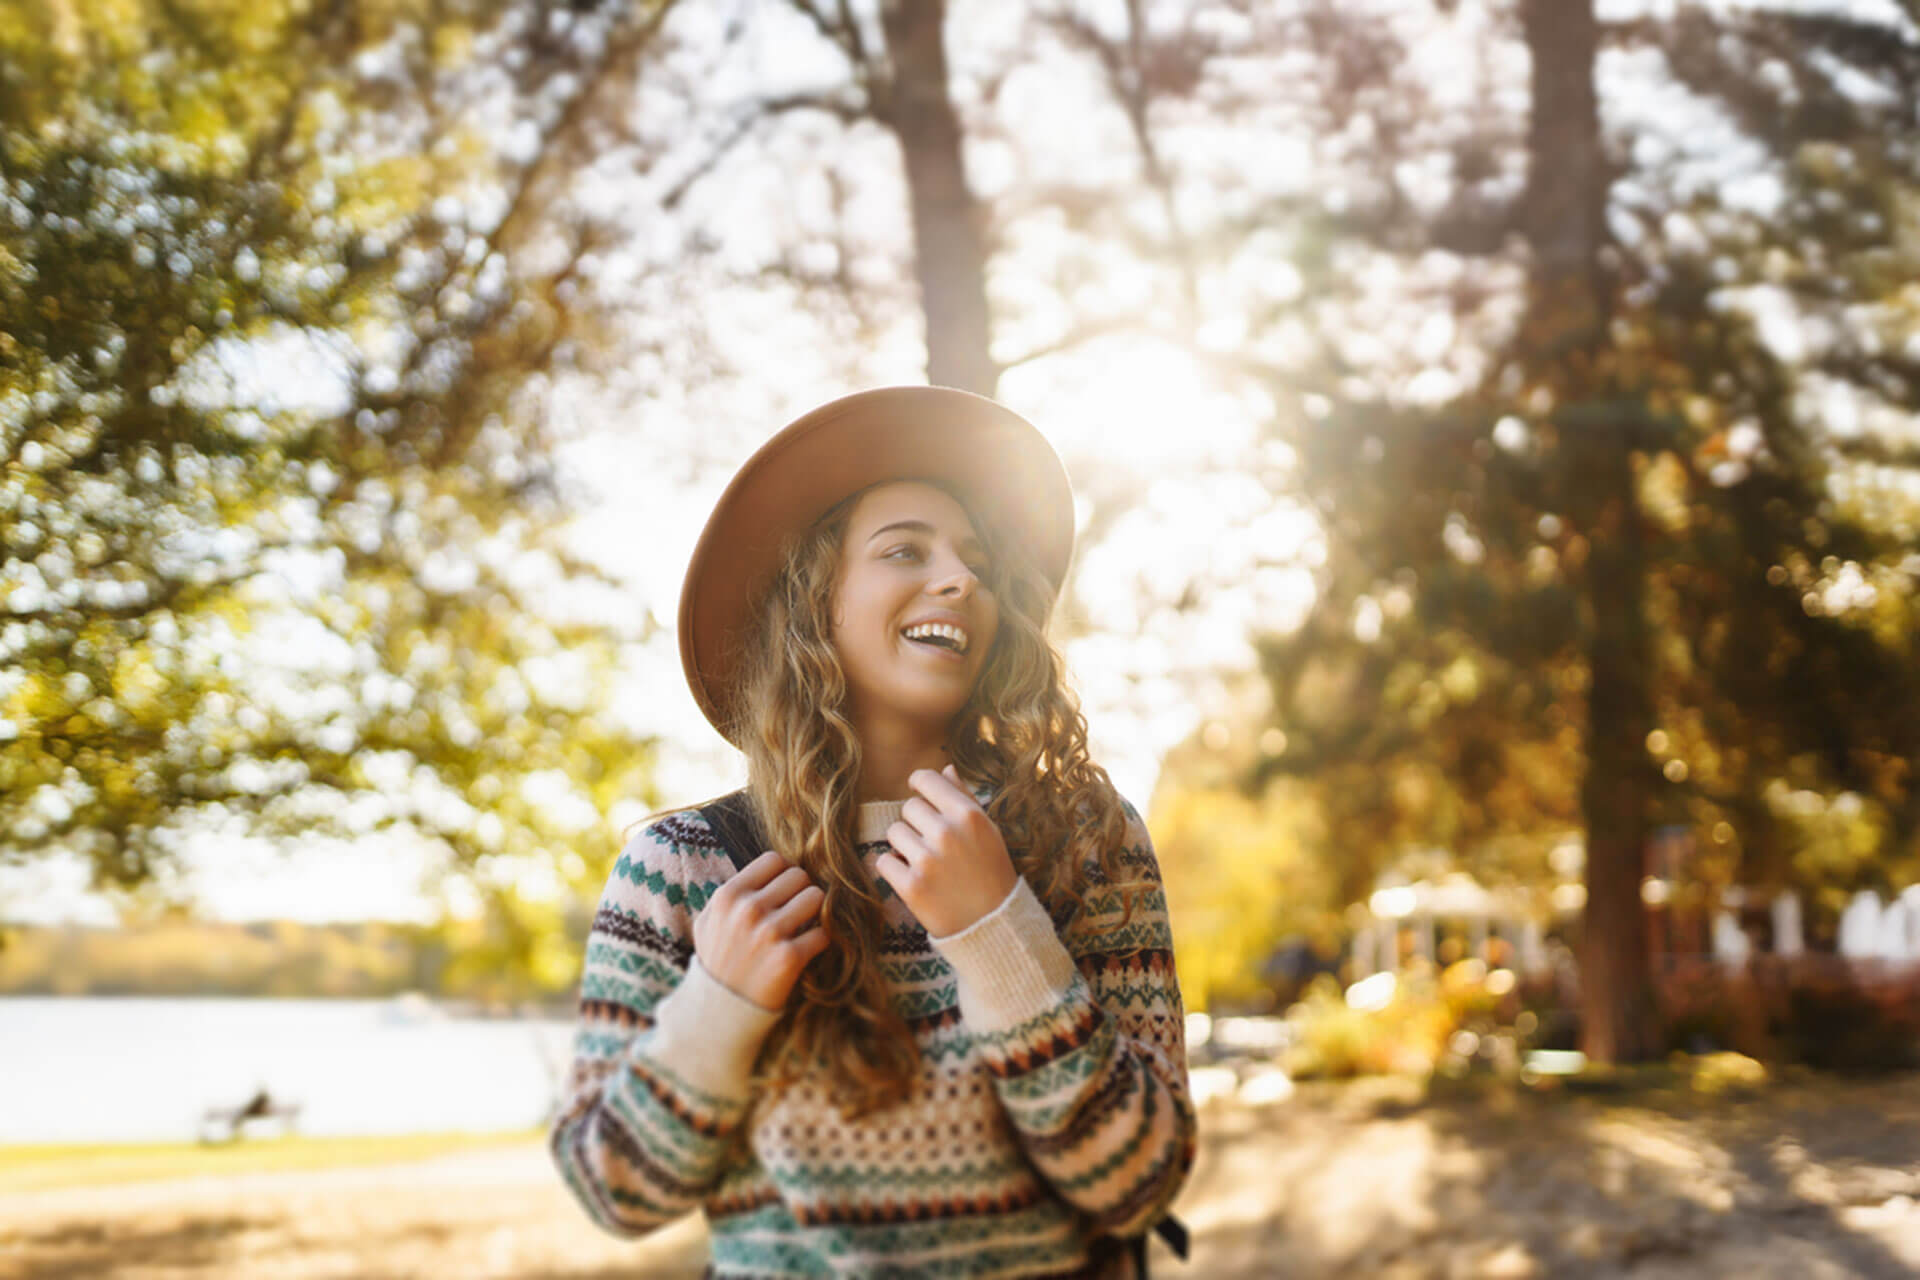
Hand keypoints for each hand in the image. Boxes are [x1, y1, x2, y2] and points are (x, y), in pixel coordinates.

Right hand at [693, 850, 829, 1010]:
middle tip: (795, 912)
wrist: (720, 1012)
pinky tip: (805, 950)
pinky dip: (819, 941)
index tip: (783, 892)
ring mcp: (769, 933)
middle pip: (799, 876)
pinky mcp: (789, 958)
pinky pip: (823, 933)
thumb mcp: (709, 922)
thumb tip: (770, 869)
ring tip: (803, 927)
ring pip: (816, 898)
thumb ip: (733, 893)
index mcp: (728, 896)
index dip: (783, 874)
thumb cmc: (717, 962)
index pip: (774, 860)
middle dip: (801, 892)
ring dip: (814, 913)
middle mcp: (748, 910)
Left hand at [877, 765, 1018, 937]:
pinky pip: (884, 862)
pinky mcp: (910, 887)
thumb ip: (964, 797)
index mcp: (968, 815)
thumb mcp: (987, 831)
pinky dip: (895, 869)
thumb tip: (945, 768)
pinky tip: (914, 878)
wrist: (993, 925)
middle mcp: (947, 833)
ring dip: (904, 846)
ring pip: (894, 833)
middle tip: (934, 844)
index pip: (926, 780)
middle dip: (916, 823)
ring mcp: (927, 861)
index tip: (922, 795)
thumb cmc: (991, 872)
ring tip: (927, 863)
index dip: (920, 785)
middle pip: (908, 808)